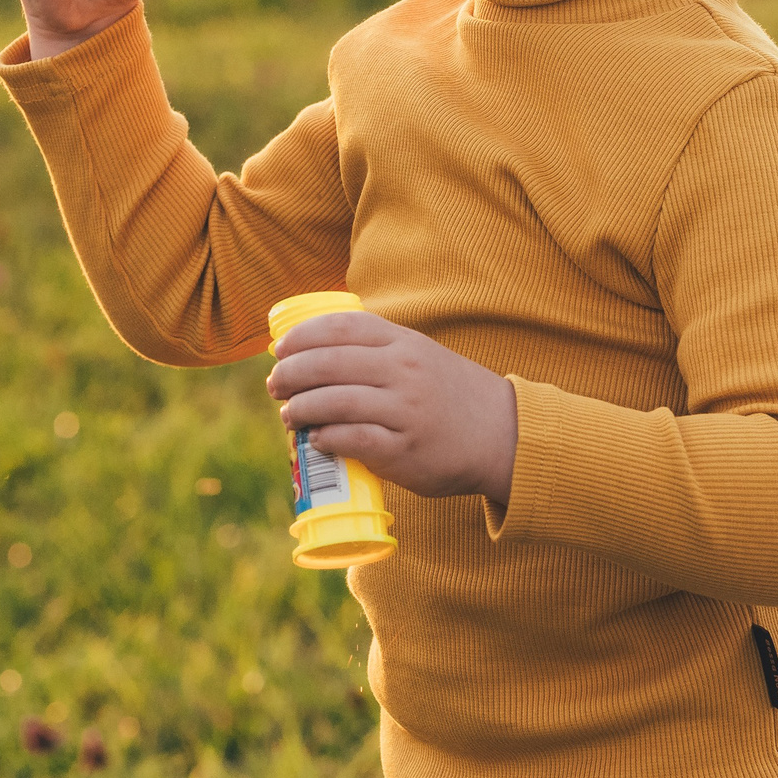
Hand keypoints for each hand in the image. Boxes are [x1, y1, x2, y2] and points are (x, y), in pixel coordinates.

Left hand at [264, 308, 518, 507]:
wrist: (503, 436)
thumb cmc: (451, 395)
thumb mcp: (420, 355)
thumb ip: (379, 348)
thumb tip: (315, 354)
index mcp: (403, 343)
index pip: (340, 328)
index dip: (301, 337)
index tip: (280, 350)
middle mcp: (403, 371)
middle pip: (328, 363)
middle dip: (290, 374)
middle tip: (275, 386)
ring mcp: (404, 411)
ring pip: (334, 401)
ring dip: (300, 409)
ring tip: (289, 416)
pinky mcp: (403, 450)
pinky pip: (351, 439)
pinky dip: (325, 437)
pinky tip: (317, 439)